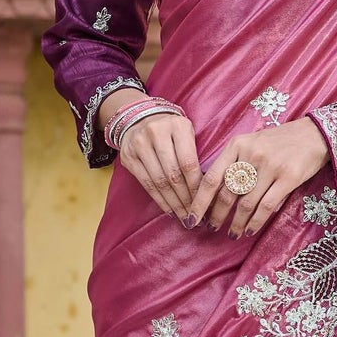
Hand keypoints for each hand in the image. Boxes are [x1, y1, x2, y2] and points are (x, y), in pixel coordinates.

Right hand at [99, 90, 201, 219]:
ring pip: (159, 182)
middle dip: (186, 200)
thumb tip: (208, 189)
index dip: (196, 187)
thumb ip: (196, 154)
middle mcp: (156, 133)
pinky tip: (170, 211)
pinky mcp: (128, 157)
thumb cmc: (172, 130)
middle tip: (196, 216)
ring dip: (174, 204)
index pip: (188, 163)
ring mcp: (139, 145)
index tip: (204, 204)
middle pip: (173, 175)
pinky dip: (159, 200)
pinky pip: (146, 184)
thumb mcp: (187, 133)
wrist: (140, 118)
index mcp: (177, 126)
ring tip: (184, 217)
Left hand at [190, 117, 329, 236]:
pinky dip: (255, 222)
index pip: (211, 178)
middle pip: (227, 193)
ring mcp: (270, 166)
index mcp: (237, 145)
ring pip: (246, 203)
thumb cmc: (279, 142)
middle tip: (212, 228)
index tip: (192, 218)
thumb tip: (213, 192)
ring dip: (236, 223)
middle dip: (217, 215)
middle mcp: (250, 155)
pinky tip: (249, 230)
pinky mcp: (288, 178)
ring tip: (232, 233)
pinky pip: (266, 206)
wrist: (314, 134)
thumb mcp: (251, 143)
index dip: (199, 202)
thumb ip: (233, 162)